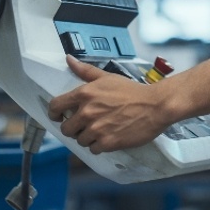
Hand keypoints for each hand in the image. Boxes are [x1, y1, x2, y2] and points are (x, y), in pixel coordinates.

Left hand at [46, 57, 173, 153]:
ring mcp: (97, 129)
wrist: (155, 106)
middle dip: (74, 128)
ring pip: (80, 140)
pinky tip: (108, 137)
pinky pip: (94, 149)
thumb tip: (68, 59)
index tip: (59, 116)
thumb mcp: (107, 77)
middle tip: (85, 125)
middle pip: (66, 128)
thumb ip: (85, 71)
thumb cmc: (132, 91)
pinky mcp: (107, 142)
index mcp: (85, 93)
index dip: (54, 113)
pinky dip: (99, 145)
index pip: (56, 106)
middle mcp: (87, 112)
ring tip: (100, 130)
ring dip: (87, 137)